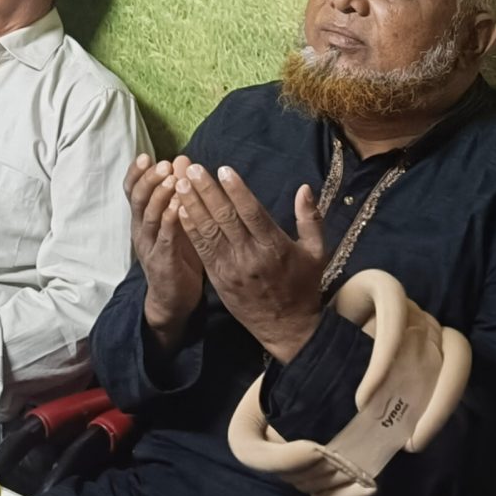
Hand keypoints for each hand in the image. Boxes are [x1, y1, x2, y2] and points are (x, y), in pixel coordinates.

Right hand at [127, 154, 204, 344]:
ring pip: (148, 217)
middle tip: (163, 165)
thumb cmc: (176, 256)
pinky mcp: (162, 261)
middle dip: (148, 180)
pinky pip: (164, 238)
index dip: (136, 174)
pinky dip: (170, 221)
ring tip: (171, 180)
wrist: (172, 299)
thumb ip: (176, 192)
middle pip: (137, 200)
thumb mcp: (174, 221)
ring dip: (159, 196)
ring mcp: (149, 246)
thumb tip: (180, 159)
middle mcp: (140, 230)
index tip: (145, 156)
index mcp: (141, 219)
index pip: (131, 191)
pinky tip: (179, 208)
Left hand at [172, 164, 325, 363]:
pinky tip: (180, 211)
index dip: (236, 190)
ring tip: (179, 183)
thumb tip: (304, 188)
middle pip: (225, 217)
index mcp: (275, 246)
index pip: (252, 212)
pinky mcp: (218, 278)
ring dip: (192, 205)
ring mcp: (232, 267)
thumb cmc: (303, 285)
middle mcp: (250, 255)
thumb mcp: (316, 253)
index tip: (223, 169)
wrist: (286, 327)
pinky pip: (202, 250)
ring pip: (208, 231)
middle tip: (192, 169)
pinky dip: (190, 230)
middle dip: (207, 191)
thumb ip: (311, 220)